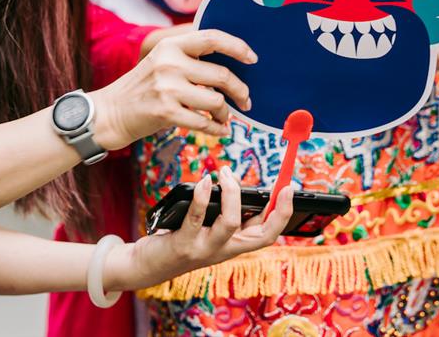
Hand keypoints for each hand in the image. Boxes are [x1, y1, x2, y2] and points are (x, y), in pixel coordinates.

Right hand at [92, 29, 255, 148]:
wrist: (110, 113)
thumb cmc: (142, 89)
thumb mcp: (161, 61)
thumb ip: (189, 57)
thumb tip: (231, 62)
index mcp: (171, 45)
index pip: (212, 38)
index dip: (237, 47)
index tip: (252, 58)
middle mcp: (169, 62)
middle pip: (222, 75)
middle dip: (240, 90)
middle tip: (246, 100)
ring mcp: (167, 88)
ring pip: (216, 101)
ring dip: (227, 114)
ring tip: (226, 118)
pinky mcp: (166, 112)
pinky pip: (204, 123)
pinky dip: (217, 129)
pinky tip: (219, 130)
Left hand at [104, 166, 293, 289]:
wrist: (148, 265)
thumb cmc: (182, 238)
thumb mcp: (210, 227)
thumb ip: (226, 212)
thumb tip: (236, 184)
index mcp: (235, 245)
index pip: (269, 233)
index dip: (284, 213)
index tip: (290, 189)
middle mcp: (225, 250)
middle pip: (262, 236)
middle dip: (277, 211)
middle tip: (283, 187)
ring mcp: (206, 250)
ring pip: (230, 223)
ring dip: (231, 193)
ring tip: (225, 173)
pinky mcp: (184, 245)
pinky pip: (197, 219)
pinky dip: (203, 197)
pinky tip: (205, 182)